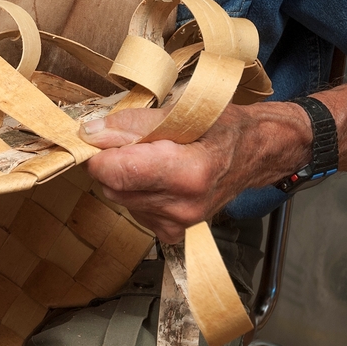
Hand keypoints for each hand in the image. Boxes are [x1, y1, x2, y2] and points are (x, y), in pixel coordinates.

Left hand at [80, 103, 307, 242]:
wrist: (256, 154)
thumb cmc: (223, 127)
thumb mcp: (183, 112)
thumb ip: (132, 123)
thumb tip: (90, 132)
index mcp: (188, 172)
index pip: (116, 171)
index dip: (100, 153)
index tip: (103, 136)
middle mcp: (183, 206)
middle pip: (113, 187)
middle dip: (113, 163)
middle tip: (137, 143)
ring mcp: (178, 224)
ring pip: (119, 199)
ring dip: (125, 178)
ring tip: (155, 160)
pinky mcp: (172, 233)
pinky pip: (133, 210)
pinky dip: (137, 192)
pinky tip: (160, 180)